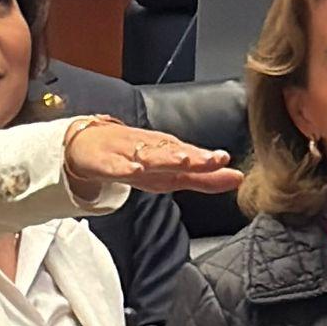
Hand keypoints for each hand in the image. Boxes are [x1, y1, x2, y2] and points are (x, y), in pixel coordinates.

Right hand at [66, 119, 243, 196]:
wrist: (87, 146)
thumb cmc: (133, 159)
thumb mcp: (170, 174)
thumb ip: (203, 179)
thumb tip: (239, 179)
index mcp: (168, 153)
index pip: (191, 156)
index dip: (208, 160)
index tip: (226, 160)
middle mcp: (151, 150)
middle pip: (174, 153)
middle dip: (195, 156)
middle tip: (215, 159)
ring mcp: (127, 154)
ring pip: (148, 155)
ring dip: (166, 157)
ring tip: (184, 160)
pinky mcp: (104, 161)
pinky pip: (114, 166)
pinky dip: (124, 167)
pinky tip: (134, 170)